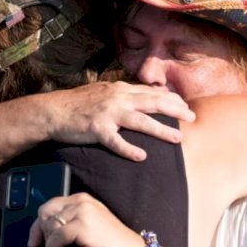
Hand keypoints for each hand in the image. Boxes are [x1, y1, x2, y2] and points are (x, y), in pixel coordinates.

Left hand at [27, 193, 144, 246]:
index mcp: (82, 199)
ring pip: (50, 225)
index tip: (34, 240)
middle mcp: (81, 201)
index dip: (38, 224)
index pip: (50, 205)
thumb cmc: (109, 245)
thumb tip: (45, 234)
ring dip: (49, 244)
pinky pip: (57, 236)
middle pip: (46, 212)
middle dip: (40, 232)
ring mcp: (82, 211)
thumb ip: (68, 224)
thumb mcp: (85, 228)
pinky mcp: (82, 226)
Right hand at [41, 82, 195, 160]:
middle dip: (175, 110)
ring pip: (140, 121)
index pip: (152, 93)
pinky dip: (129, 149)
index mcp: (120, 89)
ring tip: (178, 138)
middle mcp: (117, 98)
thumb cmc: (80, 103)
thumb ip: (125, 94)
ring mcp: (108, 114)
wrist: (54, 111)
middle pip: (152, 103)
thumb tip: (147, 95)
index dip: (172, 99)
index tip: (186, 106)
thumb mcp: (105, 92)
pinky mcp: (97, 129)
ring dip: (161, 130)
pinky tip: (141, 156)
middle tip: (192, 118)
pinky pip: (116, 141)